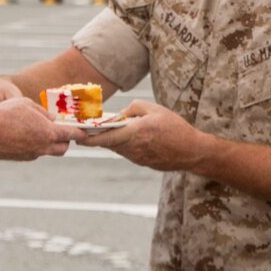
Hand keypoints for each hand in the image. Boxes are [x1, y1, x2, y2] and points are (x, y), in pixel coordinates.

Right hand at [0, 97, 87, 159]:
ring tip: (39, 131)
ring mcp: (31, 154)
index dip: (79, 132)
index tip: (84, 131)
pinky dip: (33, 146)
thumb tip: (52, 118)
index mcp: (48, 132)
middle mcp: (42, 146)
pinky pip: (33, 152)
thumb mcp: (27, 104)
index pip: (71, 134)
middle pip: (62, 148)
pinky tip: (23, 136)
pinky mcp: (21, 158)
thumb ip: (43, 112)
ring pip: (47, 151)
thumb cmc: (5, 114)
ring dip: (48, 143)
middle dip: (64, 141)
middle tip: (61, 132)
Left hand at [79, 99, 203, 171]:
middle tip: (86, 130)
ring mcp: (137, 158)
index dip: (89, 138)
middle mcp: (133, 148)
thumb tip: (120, 115)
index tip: (77, 136)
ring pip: (118, 147)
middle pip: (108, 143)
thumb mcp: (155, 109)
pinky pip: (128, 151)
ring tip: (110, 129)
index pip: (105, 138)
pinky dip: (124, 144)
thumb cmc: (175, 128)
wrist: (192, 152)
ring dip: (112, 140)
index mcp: (135, 133)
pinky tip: (129, 136)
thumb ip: (134, 108)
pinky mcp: (143, 162)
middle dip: (98, 137)